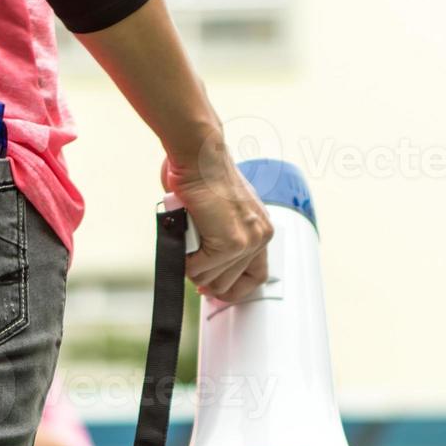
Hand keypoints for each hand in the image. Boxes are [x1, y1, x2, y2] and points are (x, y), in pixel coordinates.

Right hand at [162, 137, 272, 302]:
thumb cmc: (203, 175)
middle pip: (227, 285)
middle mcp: (260, 237)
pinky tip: (185, 233)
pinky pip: (197, 269)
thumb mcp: (222, 211)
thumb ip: (222, 237)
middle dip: (203, 276)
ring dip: (191, 263)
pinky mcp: (229, 244)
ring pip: (209, 279)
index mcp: (261, 230)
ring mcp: (246, 243)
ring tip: (189, 234)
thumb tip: (205, 267)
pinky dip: (183, 255)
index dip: (232, 289)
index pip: (256, 278)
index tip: (212, 289)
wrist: (200, 156)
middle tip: (190, 257)